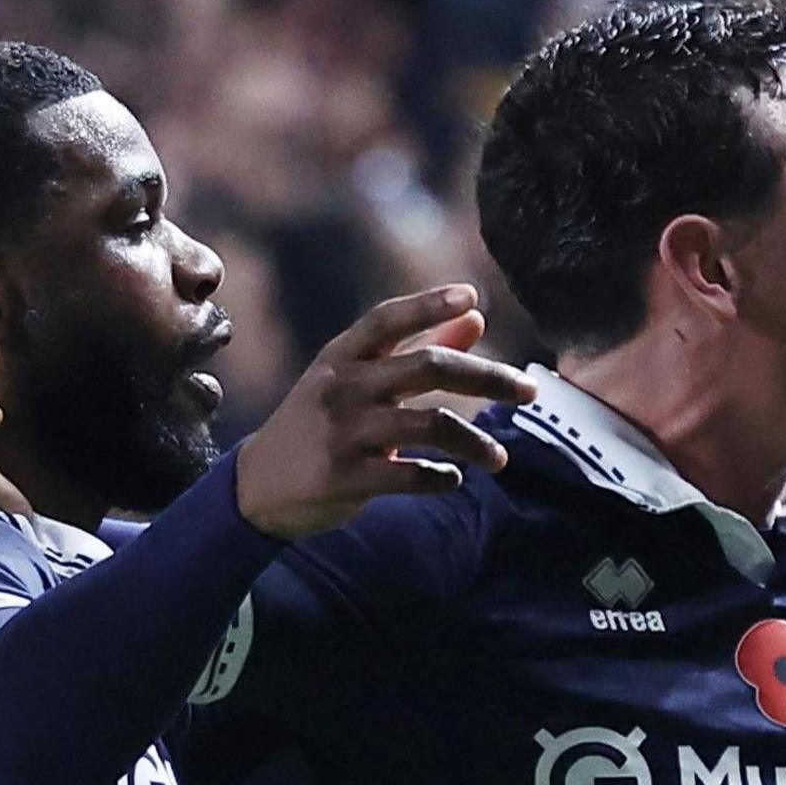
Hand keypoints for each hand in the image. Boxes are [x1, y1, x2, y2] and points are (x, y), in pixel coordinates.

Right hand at [230, 284, 533, 537]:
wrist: (255, 488)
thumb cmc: (317, 426)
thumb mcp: (354, 380)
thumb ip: (415, 348)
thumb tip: (476, 316)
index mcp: (341, 358)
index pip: (387, 319)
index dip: (428, 305)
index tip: (471, 296)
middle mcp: (342, 388)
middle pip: (428, 367)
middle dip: (488, 377)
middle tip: (529, 390)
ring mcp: (343, 433)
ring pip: (430, 425)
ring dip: (475, 442)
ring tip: (500, 458)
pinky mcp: (346, 477)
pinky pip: (411, 474)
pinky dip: (442, 478)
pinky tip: (452, 479)